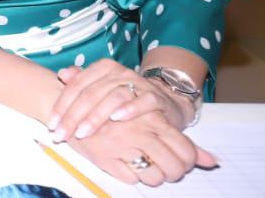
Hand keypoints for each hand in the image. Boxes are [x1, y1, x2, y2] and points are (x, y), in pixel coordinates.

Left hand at [49, 60, 190, 140]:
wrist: (164, 101)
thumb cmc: (126, 97)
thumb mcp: (102, 88)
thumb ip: (82, 81)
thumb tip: (62, 74)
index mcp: (102, 68)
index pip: (76, 86)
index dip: (62, 106)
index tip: (52, 126)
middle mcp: (118, 72)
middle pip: (90, 93)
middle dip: (73, 116)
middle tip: (61, 135)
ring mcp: (137, 83)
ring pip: (112, 97)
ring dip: (96, 116)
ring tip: (82, 132)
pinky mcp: (155, 96)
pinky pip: (142, 101)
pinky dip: (129, 109)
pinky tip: (116, 119)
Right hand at [66, 110, 215, 186]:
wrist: (67, 103)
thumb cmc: (111, 109)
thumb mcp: (147, 116)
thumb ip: (182, 141)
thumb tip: (214, 161)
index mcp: (152, 119)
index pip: (186, 152)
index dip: (187, 163)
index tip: (179, 163)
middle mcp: (140, 132)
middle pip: (174, 168)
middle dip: (174, 174)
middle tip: (166, 170)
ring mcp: (122, 145)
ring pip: (154, 177)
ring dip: (154, 177)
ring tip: (145, 166)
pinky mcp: (105, 157)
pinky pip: (130, 178)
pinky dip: (132, 176)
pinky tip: (125, 164)